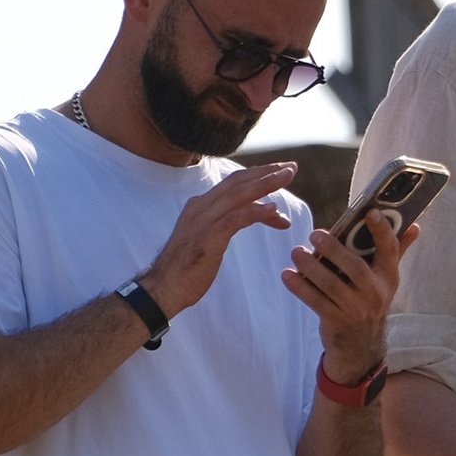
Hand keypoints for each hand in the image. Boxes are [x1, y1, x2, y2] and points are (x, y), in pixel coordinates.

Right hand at [141, 162, 297, 318]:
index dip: (257, 175)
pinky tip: (274, 209)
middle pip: (238, 182)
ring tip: (287, 177)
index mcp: (201, 205)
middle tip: (291, 167)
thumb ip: (231, 223)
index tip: (279, 171)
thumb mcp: (211, 239)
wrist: (164, 287)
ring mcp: (203, 221)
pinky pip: (235, 220)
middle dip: (266, 172)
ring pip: (238, 195)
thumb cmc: (189, 267)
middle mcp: (201, 207)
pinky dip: (255, 212)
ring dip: (265, 184)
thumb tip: (263, 215)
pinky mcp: (208, 238)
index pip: (233, 183)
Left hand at [286, 210, 413, 385]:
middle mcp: (374, 293)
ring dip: (311, 267)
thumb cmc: (370, 300)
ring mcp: (355, 309)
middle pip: (355, 268)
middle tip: (315, 234)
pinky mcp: (335, 320)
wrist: (361, 345)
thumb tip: (415, 226)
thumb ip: (396, 250)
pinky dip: (300, 287)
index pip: (389, 250)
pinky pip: (316, 301)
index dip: (381, 231)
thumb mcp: (385, 279)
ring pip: (331, 285)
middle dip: (334, 249)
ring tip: (296, 252)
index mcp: (388, 277)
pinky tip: (287, 275)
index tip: (371, 212)